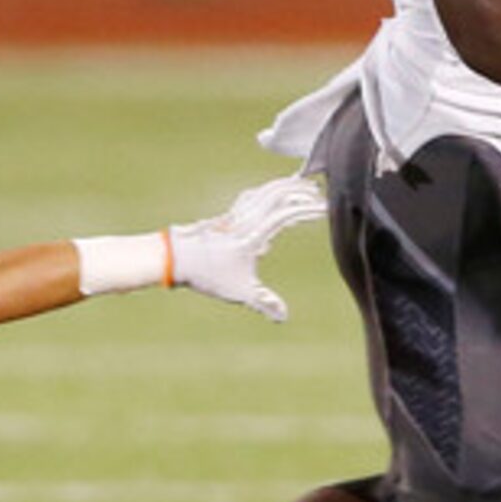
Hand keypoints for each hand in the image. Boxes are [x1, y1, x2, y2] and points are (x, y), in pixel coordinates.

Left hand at [167, 176, 330, 320]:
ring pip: (263, 191)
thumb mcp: (238, 291)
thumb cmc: (206, 273)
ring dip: (283, 186)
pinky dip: (266, 192)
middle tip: (318, 192)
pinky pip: (251, 196)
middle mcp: (245, 219)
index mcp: (252, 234)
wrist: (174, 258)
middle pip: (275, 194)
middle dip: (299, 190)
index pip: (285, 214)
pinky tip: (269, 198)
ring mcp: (234, 215)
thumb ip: (264, 302)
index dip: (307, 209)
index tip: (326, 208)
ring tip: (300, 185)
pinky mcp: (226, 217)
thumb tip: (283, 316)